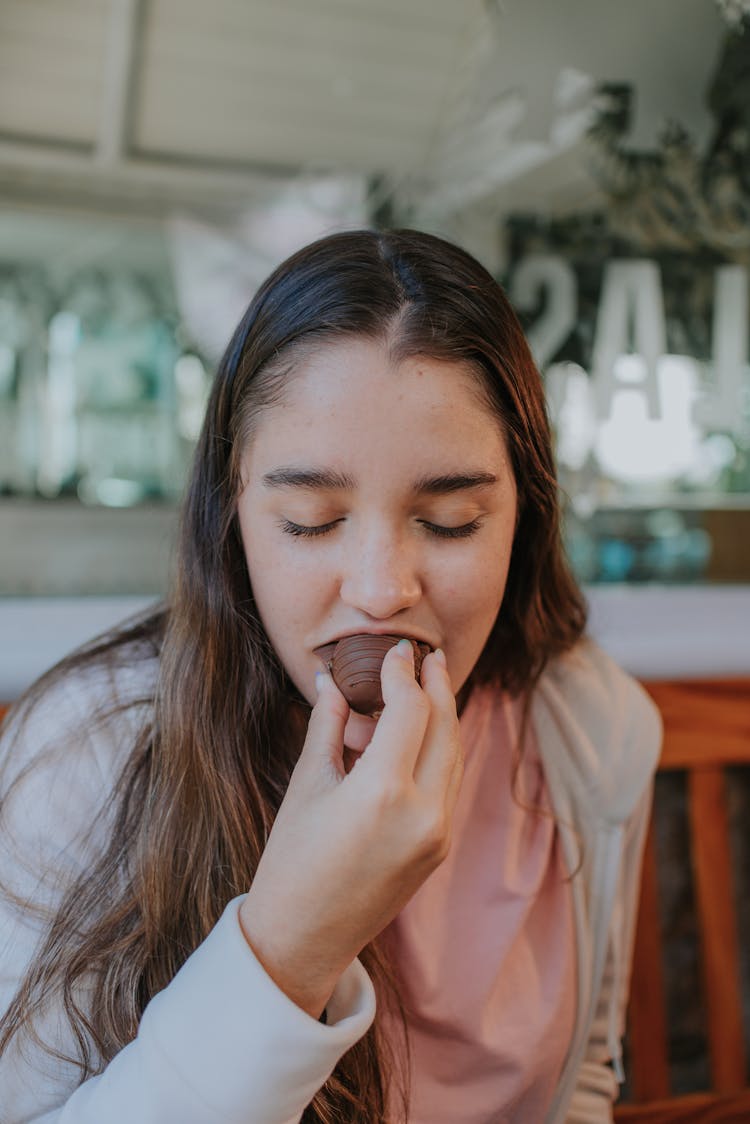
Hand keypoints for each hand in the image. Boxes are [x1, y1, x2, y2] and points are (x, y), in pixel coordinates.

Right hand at [238, 641, 463, 1018]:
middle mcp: (423, 811)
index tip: (394, 650)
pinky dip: (440, 750)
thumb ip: (327, 725)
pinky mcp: (440, 848)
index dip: (402, 672)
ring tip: (430, 685)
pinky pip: (448, 783)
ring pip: (454, 755)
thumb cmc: (291, 860)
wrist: (303, 938)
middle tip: (428, 656)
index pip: (410, 709)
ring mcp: (438, 833)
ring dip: (444, 716)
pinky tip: (423, 733)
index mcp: (383, 791)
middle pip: (445, 726)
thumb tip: (330, 678)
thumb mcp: (307, 785)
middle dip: (437, 686)